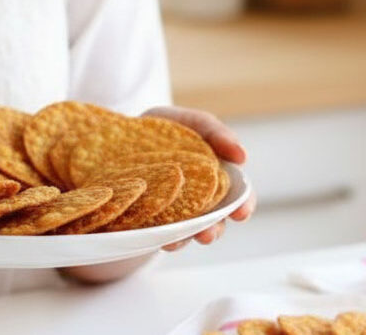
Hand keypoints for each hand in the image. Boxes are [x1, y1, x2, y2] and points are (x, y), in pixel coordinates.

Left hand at [141, 106, 254, 251]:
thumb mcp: (193, 122)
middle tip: (207, 234)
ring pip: (184, 234)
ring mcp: (173, 214)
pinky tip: (149, 234)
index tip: (241, 213)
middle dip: (212, 231)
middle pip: (213, 223)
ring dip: (182, 239)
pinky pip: (153, 233)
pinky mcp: (146, 219)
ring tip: (174, 242)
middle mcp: (199, 203)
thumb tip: (242, 156)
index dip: (243, 206)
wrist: (121, 134)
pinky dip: (152, 235)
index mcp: (217, 181)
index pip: (239, 199)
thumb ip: (217, 133)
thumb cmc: (168, 128)